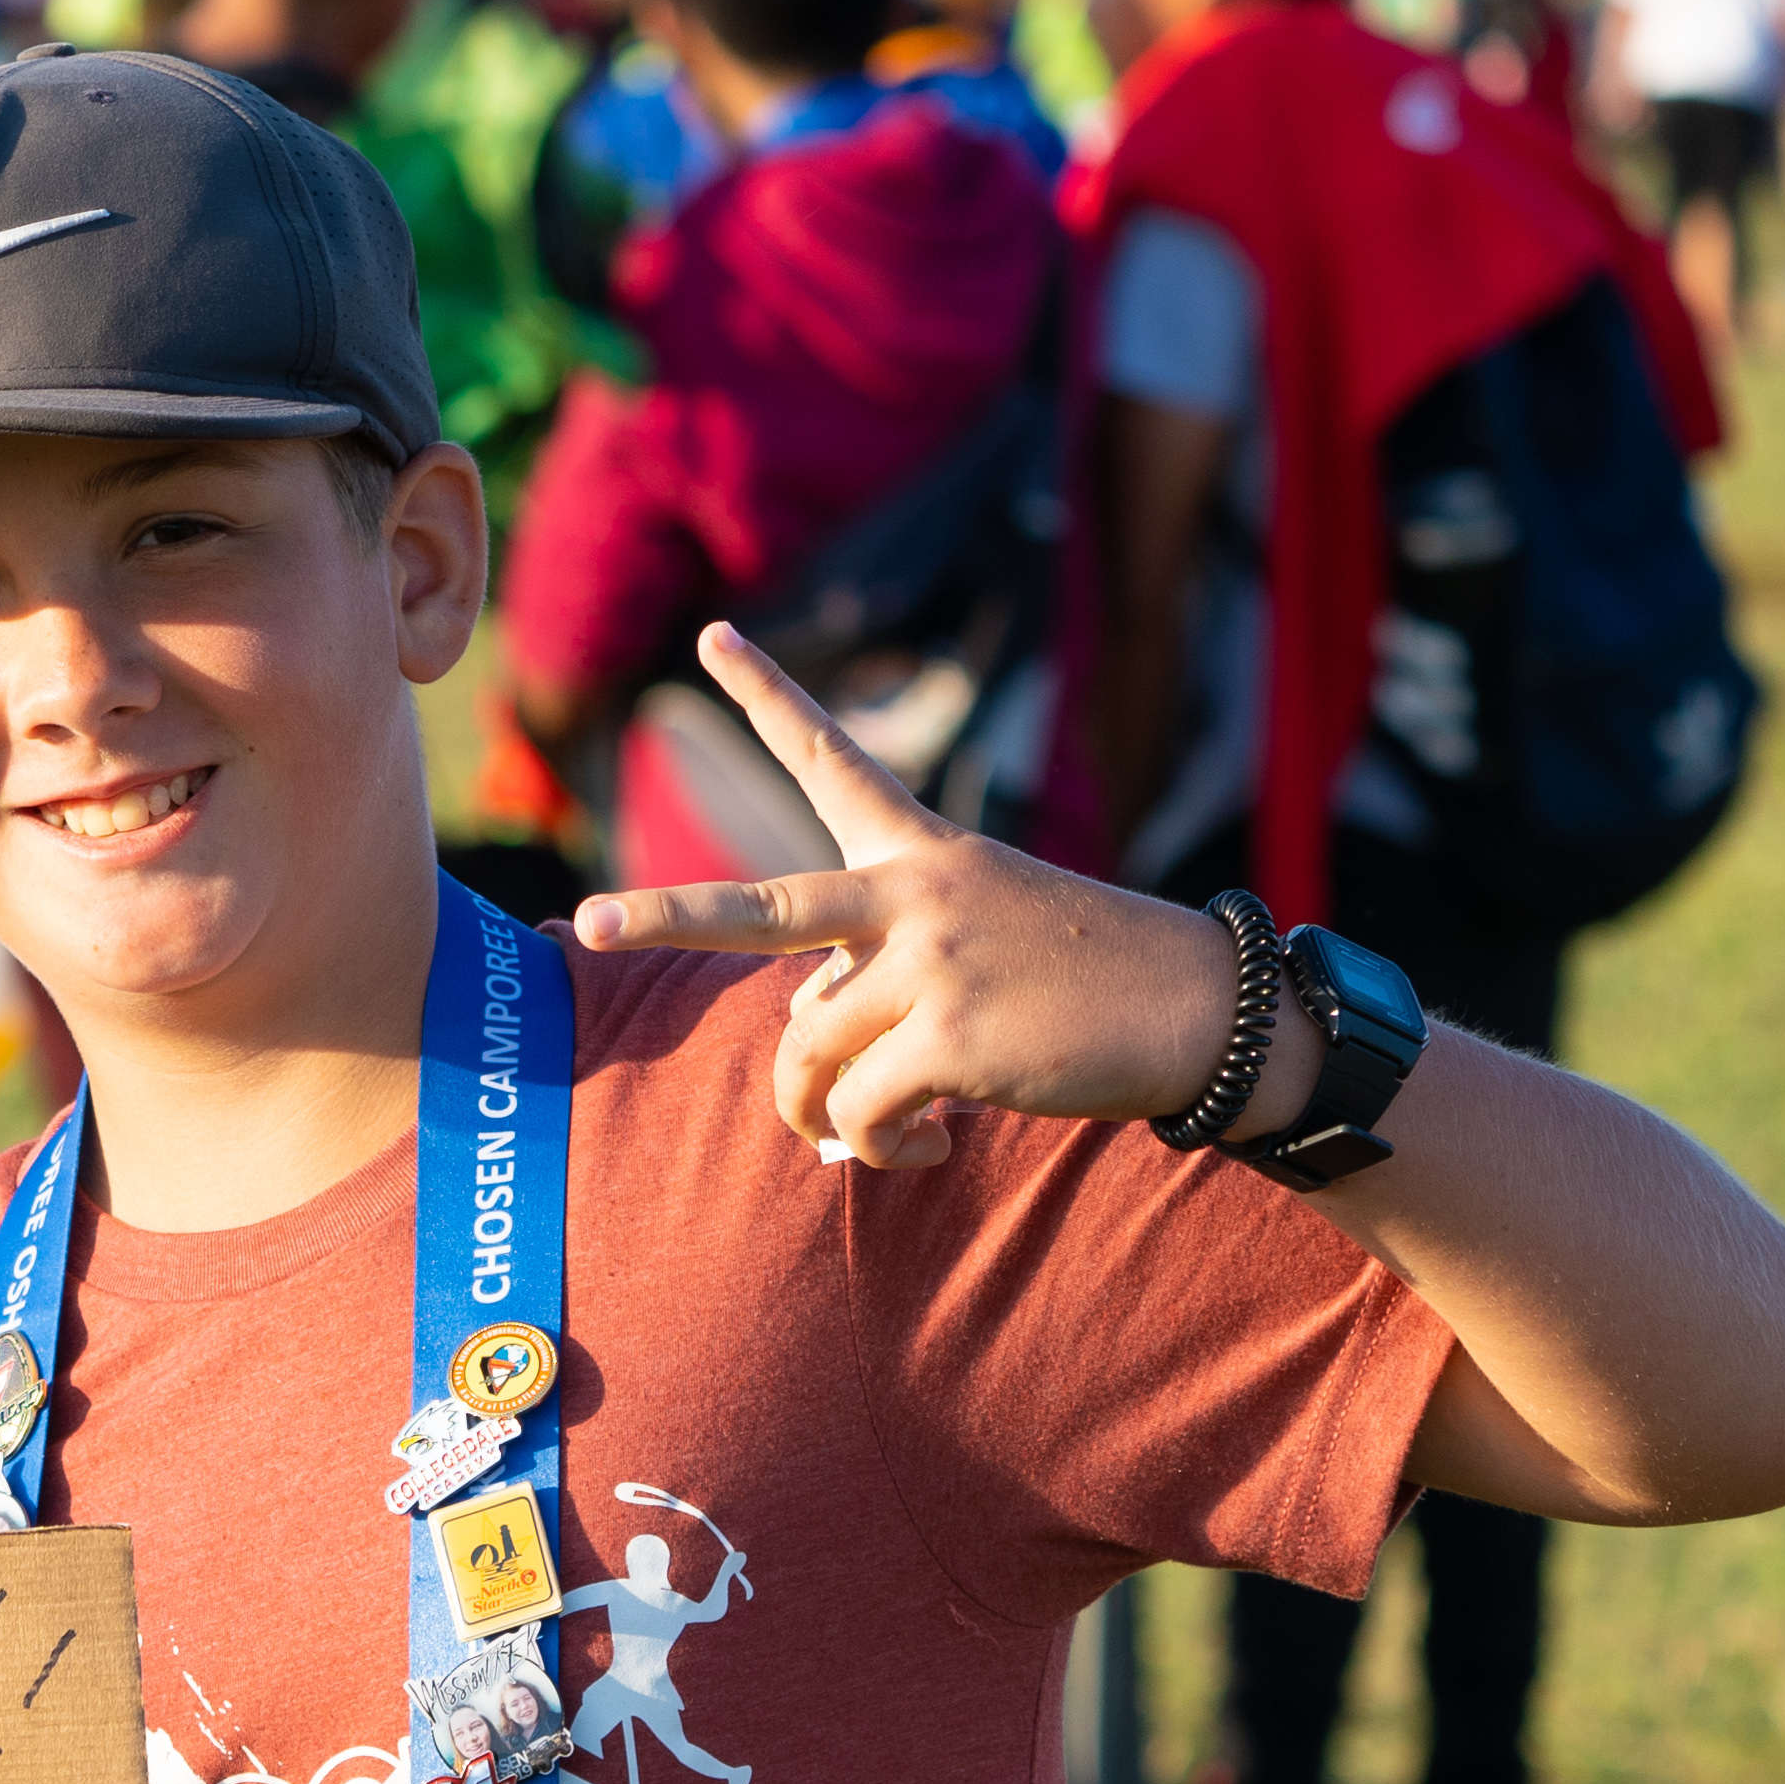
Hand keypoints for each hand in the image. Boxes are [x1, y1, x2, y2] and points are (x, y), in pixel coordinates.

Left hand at [568, 625, 1304, 1170]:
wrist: (1196, 1008)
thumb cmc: (1079, 980)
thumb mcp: (975, 941)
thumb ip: (877, 978)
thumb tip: (810, 1067)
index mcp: (921, 855)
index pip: (832, 761)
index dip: (769, 697)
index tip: (712, 635)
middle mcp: (913, 895)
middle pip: (758, 910)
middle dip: (665, 917)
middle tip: (588, 924)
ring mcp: (928, 962)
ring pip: (806, 1055)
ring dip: (820, 1115)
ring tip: (871, 1135)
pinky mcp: (950, 1037)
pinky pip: (858, 1113)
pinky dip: (876, 1147)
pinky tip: (923, 1148)